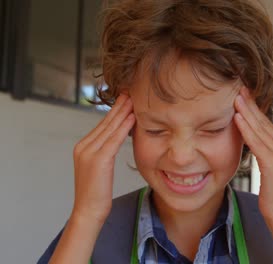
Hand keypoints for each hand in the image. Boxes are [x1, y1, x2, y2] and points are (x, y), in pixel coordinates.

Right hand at [71, 94, 134, 223]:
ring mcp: (89, 152)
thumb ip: (105, 151)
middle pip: (106, 122)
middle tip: (131, 92)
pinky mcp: (99, 160)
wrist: (88, 211)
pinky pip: (114, 139)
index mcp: (83, 147)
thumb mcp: (99, 168)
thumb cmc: (97, 192)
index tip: (126, 99)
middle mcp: (84, 146)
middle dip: (120, 106)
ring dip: (123, 112)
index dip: (115, 111)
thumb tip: (117, 138)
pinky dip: (124, 127)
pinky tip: (132, 117)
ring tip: (134, 99)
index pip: (102, 125)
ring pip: (110, 128)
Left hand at [233, 87, 272, 218]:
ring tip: (235, 98)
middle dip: (250, 105)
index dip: (255, 108)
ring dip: (246, 112)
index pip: (267, 122)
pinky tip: (237, 118)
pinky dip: (246, 129)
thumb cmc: (272, 189)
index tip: (243, 94)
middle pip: (264, 122)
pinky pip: (256, 142)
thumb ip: (271, 146)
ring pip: (260, 129)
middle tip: (238, 89)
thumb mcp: (272, 164)